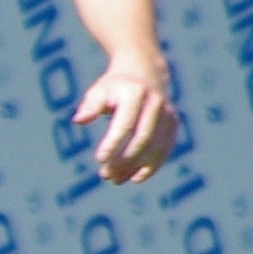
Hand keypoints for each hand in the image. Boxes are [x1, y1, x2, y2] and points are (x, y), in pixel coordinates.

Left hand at [75, 54, 174, 184]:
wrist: (144, 74)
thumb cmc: (114, 87)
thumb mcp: (99, 91)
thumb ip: (90, 106)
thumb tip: (79, 120)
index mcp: (135, 93)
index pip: (125, 123)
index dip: (113, 143)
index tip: (99, 160)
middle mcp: (156, 104)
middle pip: (143, 138)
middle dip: (125, 160)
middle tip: (106, 175)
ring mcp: (168, 114)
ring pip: (156, 147)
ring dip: (136, 167)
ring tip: (116, 180)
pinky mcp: (173, 125)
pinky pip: (165, 149)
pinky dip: (152, 166)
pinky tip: (136, 178)